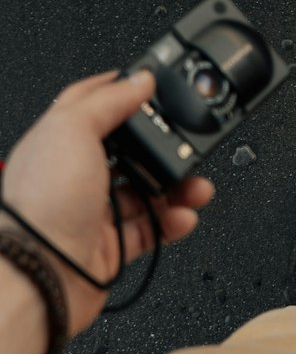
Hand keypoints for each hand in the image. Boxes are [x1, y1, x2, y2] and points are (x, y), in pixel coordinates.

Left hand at [0, 69, 214, 334]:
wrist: (41, 273)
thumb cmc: (42, 204)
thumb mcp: (72, 130)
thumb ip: (108, 101)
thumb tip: (139, 80)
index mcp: (58, 140)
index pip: (93, 105)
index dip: (123, 92)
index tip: (154, 86)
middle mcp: (75, 174)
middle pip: (130, 150)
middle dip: (163, 146)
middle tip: (188, 144)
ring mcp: (94, 210)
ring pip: (146, 190)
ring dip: (177, 186)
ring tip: (197, 186)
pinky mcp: (110, 244)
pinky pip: (151, 228)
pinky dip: (173, 221)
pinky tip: (184, 215)